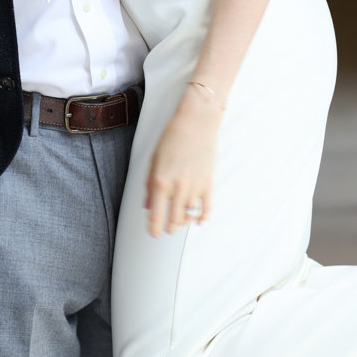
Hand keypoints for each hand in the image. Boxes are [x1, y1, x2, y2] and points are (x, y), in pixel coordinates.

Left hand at [144, 86, 222, 236]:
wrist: (196, 122)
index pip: (156, 215)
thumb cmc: (172, 137)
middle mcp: (177, 187)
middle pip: (173, 220)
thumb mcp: (154, 160)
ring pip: (189, 216)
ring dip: (183, 222)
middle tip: (166, 228)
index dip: (154, 228)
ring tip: (180, 221)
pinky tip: (198, 220)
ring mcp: (194, 187)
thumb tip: (148, 204)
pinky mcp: (208, 183)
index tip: (153, 234)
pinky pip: (207, 209)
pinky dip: (202, 218)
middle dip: (169, 228)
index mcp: (160, 181)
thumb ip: (150, 185)